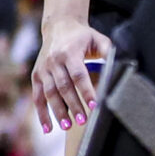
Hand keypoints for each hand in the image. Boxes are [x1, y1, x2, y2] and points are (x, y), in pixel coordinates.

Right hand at [30, 17, 110, 132]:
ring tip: (68, 126)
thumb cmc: (82, 36)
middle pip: (64, 86)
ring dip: (58, 111)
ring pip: (50, 93)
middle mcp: (54, 60)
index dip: (86, 91)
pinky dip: (42, 114)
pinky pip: (37, 97)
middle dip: (73, 105)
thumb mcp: (97, 38)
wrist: (58, 26)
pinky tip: (48, 129)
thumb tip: (118, 67)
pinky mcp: (36, 75)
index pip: (79, 74)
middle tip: (83, 120)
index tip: (95, 105)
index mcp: (70, 52)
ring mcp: (43, 69)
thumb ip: (107, 51)